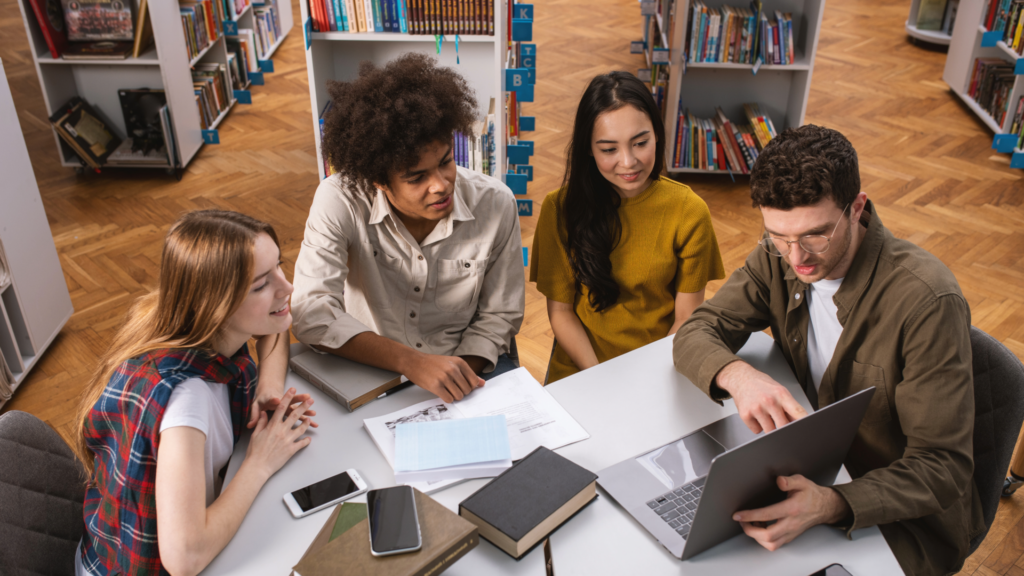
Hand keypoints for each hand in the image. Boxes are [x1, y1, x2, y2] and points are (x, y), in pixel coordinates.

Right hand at [245, 388, 313, 478]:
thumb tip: (264, 413)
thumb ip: (261, 422)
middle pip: (294, 415)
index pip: (281, 408)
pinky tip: (309, 439)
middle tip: (310, 400)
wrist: (258, 466)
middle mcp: (282, 431)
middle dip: (303, 406)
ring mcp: (288, 440)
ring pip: (301, 428)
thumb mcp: (256, 434)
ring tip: (310, 418)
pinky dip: (306, 441)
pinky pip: (302, 443)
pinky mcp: (291, 450)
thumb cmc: (255, 451)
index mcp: (272, 426)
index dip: (287, 398)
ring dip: (306, 422)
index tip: (292, 390)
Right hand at [403, 352, 484, 402]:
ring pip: (459, 396)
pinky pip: (449, 399)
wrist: (414, 361)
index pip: (474, 381)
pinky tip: (442, 392)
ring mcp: (444, 378)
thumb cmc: (433, 363)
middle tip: (452, 388)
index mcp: (459, 363)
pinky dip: (447, 399)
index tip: (463, 386)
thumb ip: (467, 373)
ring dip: (454, 396)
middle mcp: (453, 369)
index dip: (470, 387)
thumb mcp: (452, 363)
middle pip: (467, 390)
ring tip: (446, 390)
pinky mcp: (436, 386)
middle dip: (461, 392)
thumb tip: (482, 383)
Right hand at [716, 361, 806, 432]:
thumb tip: (800, 423)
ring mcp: (757, 409)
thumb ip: (789, 406)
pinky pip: (757, 430)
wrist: (740, 378)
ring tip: (765, 414)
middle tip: (779, 420)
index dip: (804, 423)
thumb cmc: (761, 384)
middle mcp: (769, 401)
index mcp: (781, 394)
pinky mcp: (745, 415)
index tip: (807, 429)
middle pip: (784, 426)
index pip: (798, 412)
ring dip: (769, 427)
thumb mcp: (779, 391)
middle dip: (784, 427)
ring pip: (770, 431)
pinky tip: (755, 415)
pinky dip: (757, 426)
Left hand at [733, 474, 850, 550]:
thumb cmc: (811, 494)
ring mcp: (791, 532)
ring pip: (771, 544)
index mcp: (792, 509)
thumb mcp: (802, 482)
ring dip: (757, 537)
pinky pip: (775, 544)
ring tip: (751, 524)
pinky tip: (761, 528)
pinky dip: (764, 540)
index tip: (738, 515)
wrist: (824, 507)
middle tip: (742, 521)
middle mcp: (791, 523)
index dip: (750, 516)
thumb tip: (779, 481)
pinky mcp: (790, 536)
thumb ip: (789, 481)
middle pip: (768, 536)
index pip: (768, 515)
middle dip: (750, 530)